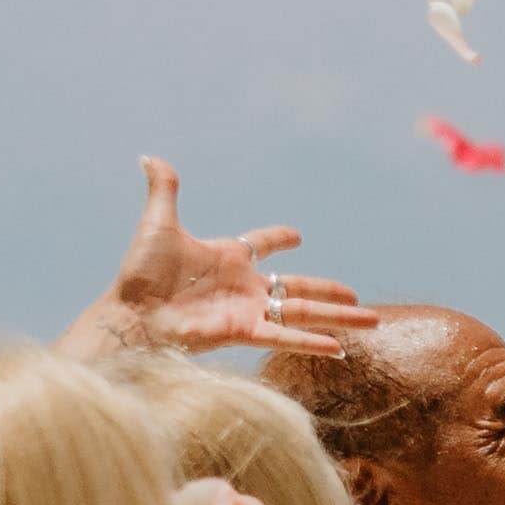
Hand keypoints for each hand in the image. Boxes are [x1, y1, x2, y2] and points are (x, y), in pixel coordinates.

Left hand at [89, 159, 373, 368]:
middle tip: (357, 297)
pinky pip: (285, 335)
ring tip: (372, 321)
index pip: (261, 245)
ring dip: (338, 317)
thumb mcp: (159, 225)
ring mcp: (248, 310)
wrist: (131, 315)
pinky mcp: (244, 332)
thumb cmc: (141, 274)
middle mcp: (244, 286)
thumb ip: (165, 190)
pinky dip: (310, 342)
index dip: (277, 239)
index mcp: (228, 257)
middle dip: (329, 293)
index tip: (296, 236)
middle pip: (298, 288)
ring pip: (304, 313)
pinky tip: (339, 347)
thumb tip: (149, 157)